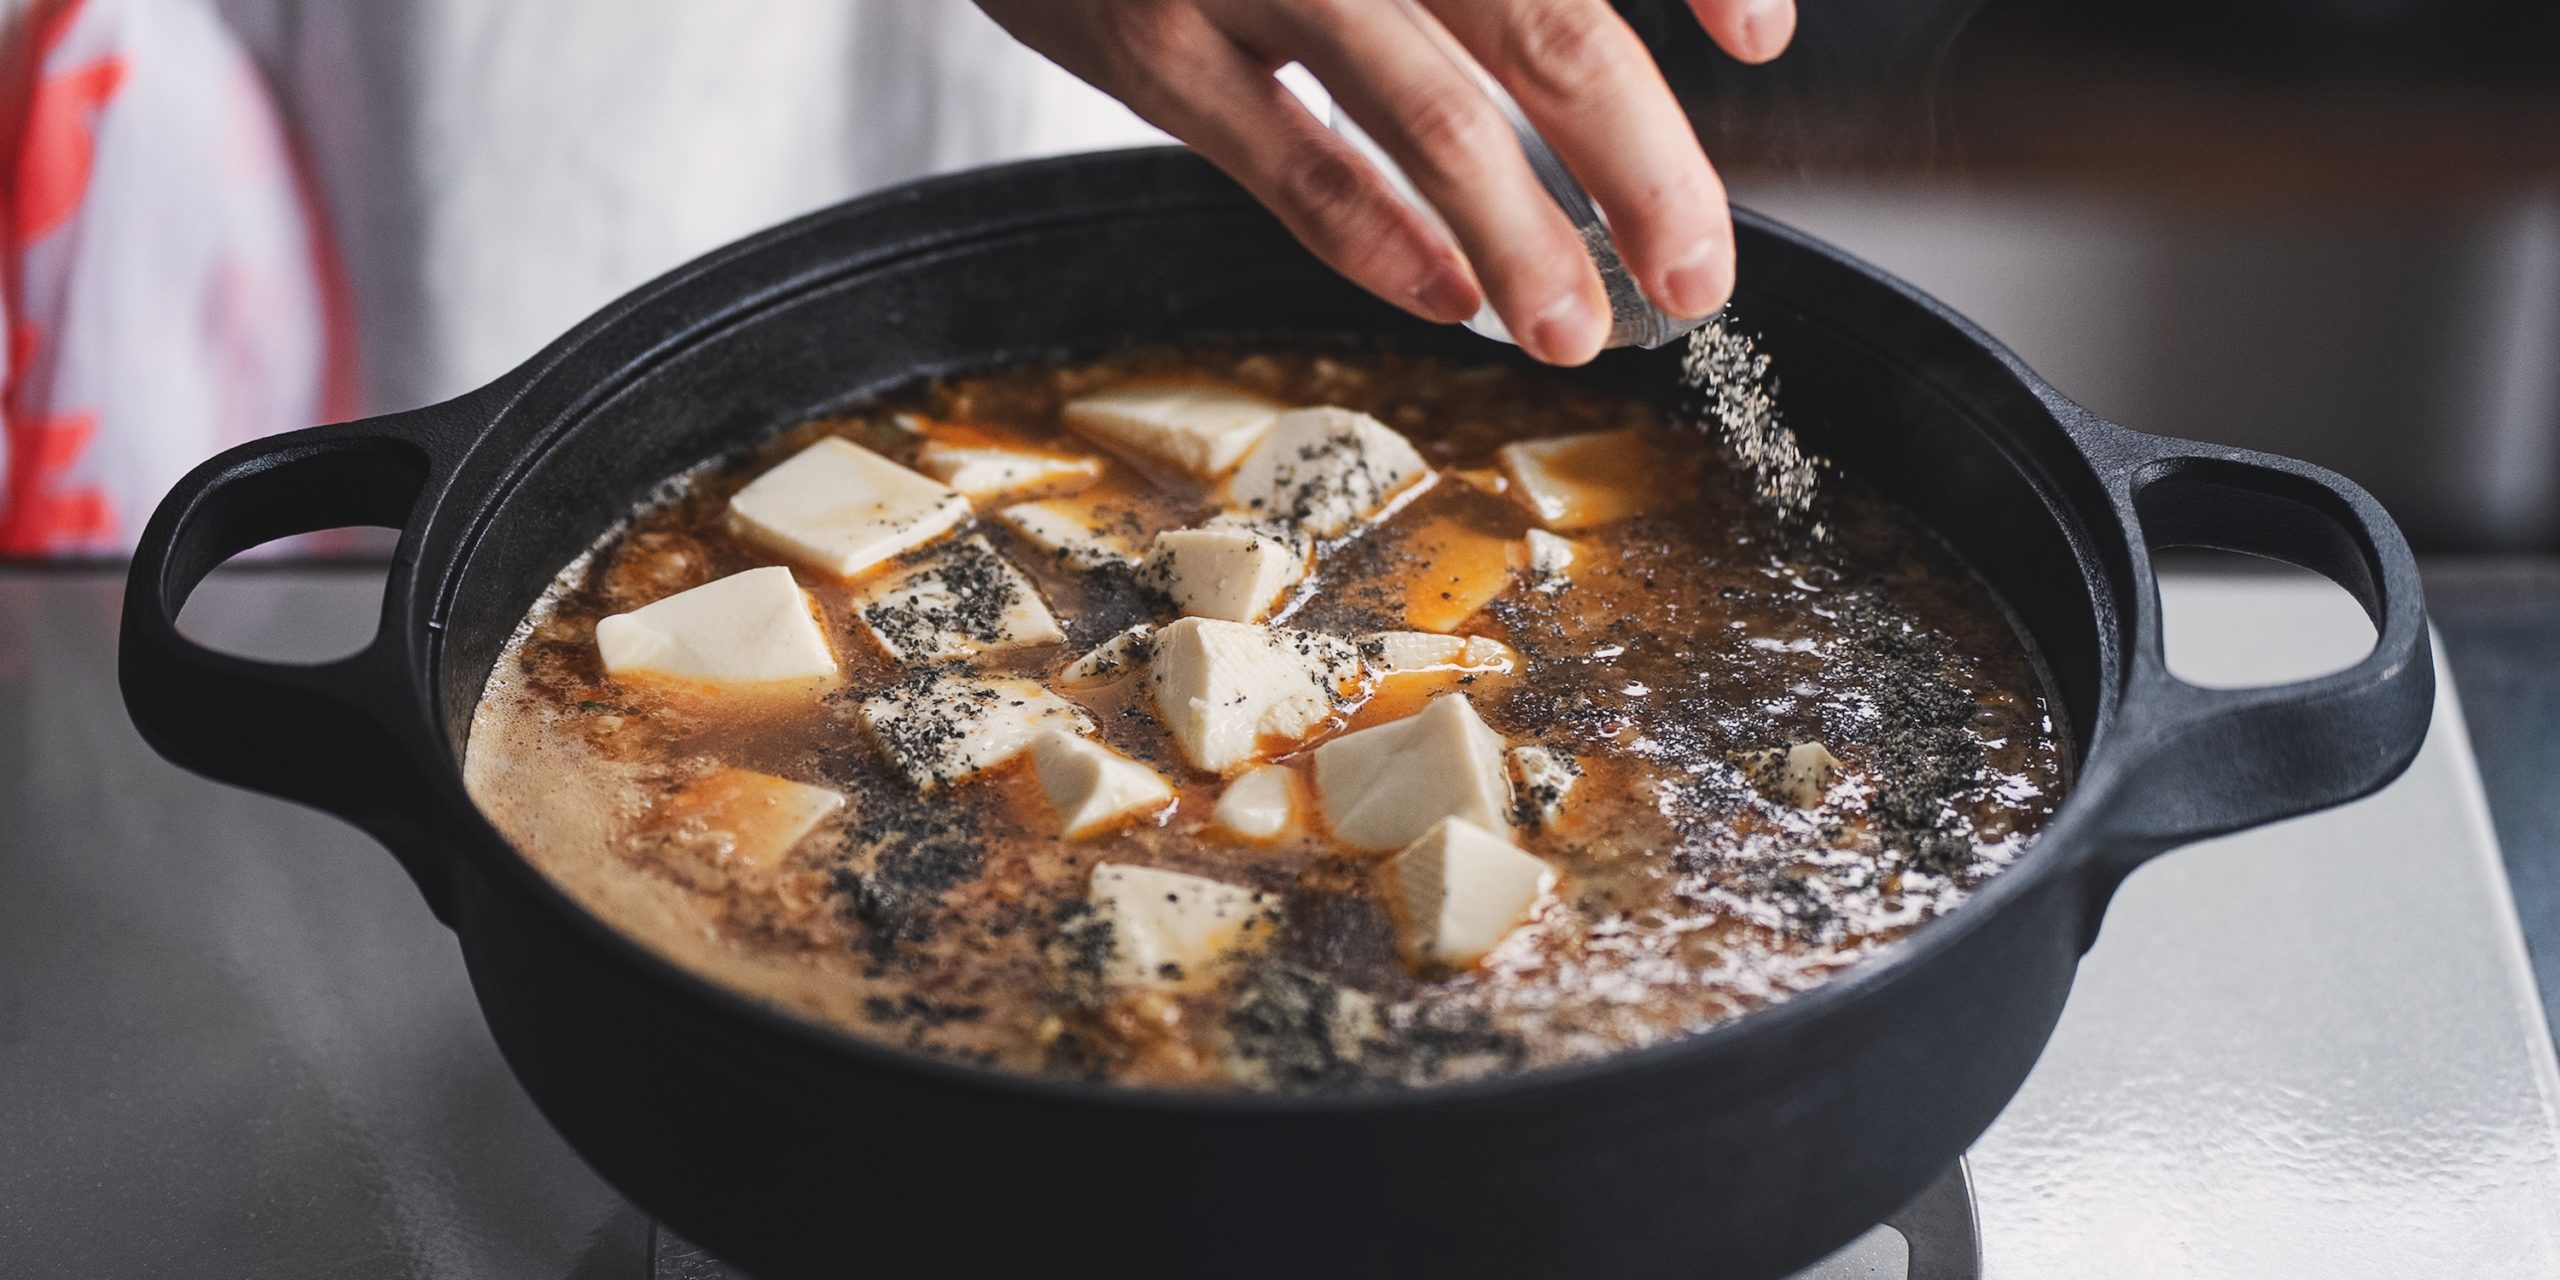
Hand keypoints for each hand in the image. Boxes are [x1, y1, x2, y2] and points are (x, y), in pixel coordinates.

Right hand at [976, 0, 1792, 365]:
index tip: (1764, 39)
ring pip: (1426, 111)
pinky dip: (1374, 235)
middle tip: (1700, 274)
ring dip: (1525, 237)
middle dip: (1641, 165)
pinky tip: (1448, 299)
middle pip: (1543, 25)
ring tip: (1584, 330)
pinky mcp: (1144, 37)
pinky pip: (1286, 155)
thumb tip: (1645, 22)